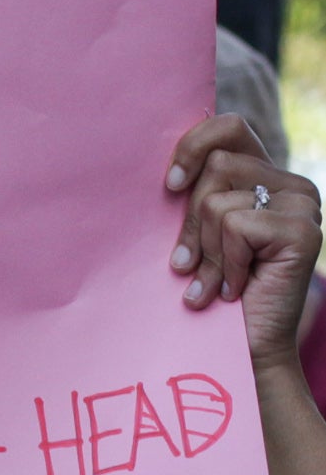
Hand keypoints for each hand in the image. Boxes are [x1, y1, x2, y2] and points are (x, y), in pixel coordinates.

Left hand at [167, 115, 321, 374]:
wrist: (247, 346)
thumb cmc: (215, 289)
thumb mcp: (201, 233)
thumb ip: (197, 195)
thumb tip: (169, 171)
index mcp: (267, 176)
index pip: (230, 128)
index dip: (193, 147)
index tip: (170, 187)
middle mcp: (292, 184)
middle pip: (216, 167)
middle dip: (191, 223)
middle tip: (189, 265)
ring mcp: (303, 205)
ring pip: (219, 201)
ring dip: (206, 251)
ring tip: (215, 282)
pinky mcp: (302, 231)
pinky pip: (237, 227)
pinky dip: (226, 264)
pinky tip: (236, 288)